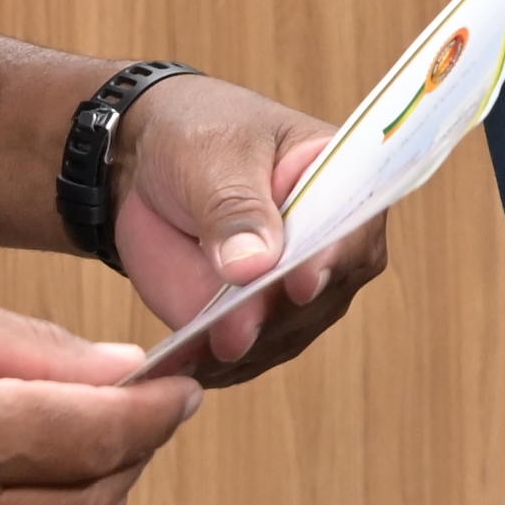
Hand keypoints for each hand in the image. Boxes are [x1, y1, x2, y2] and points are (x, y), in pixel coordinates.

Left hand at [113, 74, 381, 384]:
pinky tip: (184, 368)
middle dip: (278, 314)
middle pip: (324, 291)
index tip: (301, 282)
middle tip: (233, 332)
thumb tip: (253, 266)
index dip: (332, 256)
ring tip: (199, 354)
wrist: (150, 164)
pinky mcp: (258, 319)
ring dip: (247, 347)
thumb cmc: (198, 136)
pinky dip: (216, 365)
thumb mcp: (212, 155)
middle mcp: (335, 244)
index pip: (354, 222)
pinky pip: (248, 353)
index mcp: (343, 180)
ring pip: (289, 331)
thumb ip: (233, 207)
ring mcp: (298, 288)